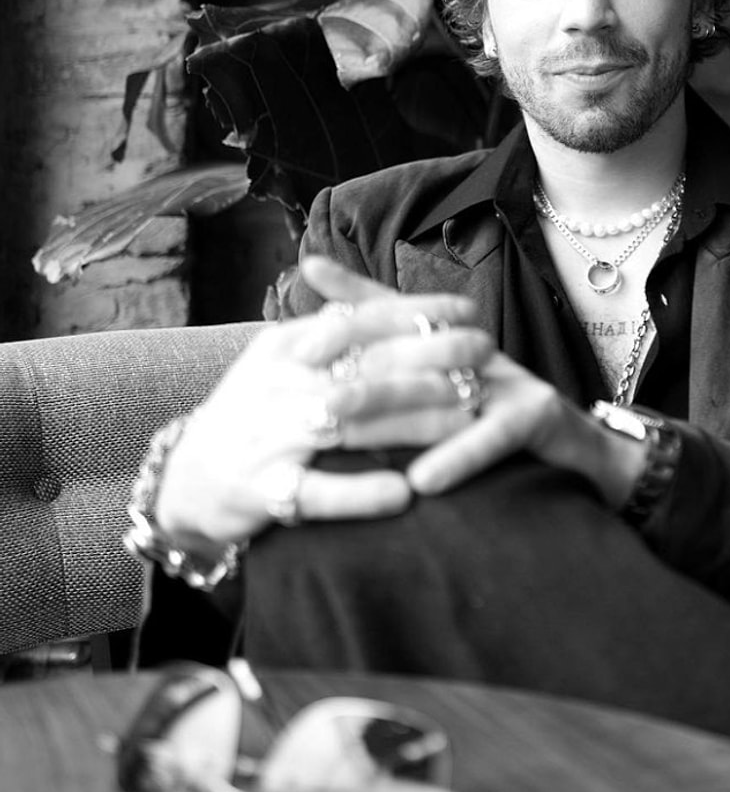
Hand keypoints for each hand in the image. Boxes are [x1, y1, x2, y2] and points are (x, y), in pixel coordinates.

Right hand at [154, 270, 490, 552]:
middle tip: (485, 353)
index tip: (467, 309)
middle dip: (432, 357)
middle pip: (364, 365)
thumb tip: (372, 297)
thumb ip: (323, 330)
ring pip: (352, 422)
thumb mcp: (278, 360)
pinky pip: (317, 492)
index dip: (415, 312)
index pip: (358, 319)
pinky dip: (360, 494)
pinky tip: (405, 493)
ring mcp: (269, 437)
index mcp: (285, 347)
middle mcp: (277, 385)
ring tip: (469, 414)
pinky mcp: (263, 490)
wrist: (182, 478)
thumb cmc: (250, 413)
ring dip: (415, 419)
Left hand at [307, 257, 648, 509]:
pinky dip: (457, 456)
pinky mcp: (540, 415)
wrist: (586, 458)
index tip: (299, 304)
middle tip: (300, 385)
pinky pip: (494, 434)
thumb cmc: (504, 427)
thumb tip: (345, 331)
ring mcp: (510, 380)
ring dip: (387, 408)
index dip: (348, 310)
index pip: (395, 315)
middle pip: (409, 349)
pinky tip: (420, 481)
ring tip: (337, 424)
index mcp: (454, 342)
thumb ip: (396, 372)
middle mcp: (478, 351)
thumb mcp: (446, 400)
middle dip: (351, 363)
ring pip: (440, 389)